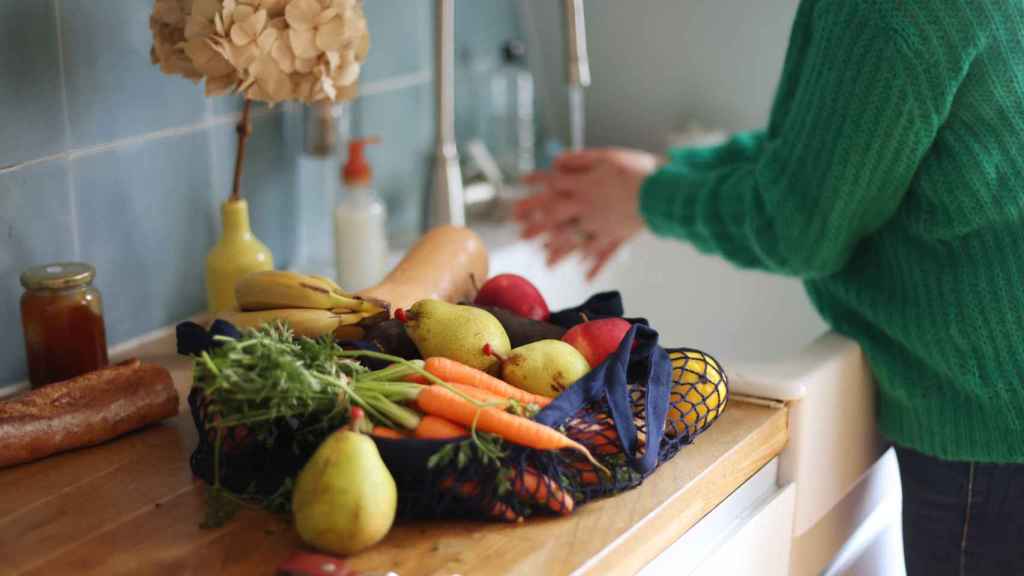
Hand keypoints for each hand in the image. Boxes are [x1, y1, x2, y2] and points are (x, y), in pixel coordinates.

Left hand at [515, 148, 657, 278]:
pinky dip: (595, 266)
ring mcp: (600, 225)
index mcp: (583, 186)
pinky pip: (603, 254)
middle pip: (556, 217)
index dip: (536, 183)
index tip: (521, 185)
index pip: (553, 185)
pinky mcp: (617, 236)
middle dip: (537, 226)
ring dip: (560, 252)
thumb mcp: (605, 156)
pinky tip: (586, 277)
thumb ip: (579, 160)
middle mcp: (587, 208)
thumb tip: (556, 162)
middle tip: (520, 235)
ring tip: (547, 263)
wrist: (662, 191)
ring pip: (575, 241)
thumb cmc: (636, 170)